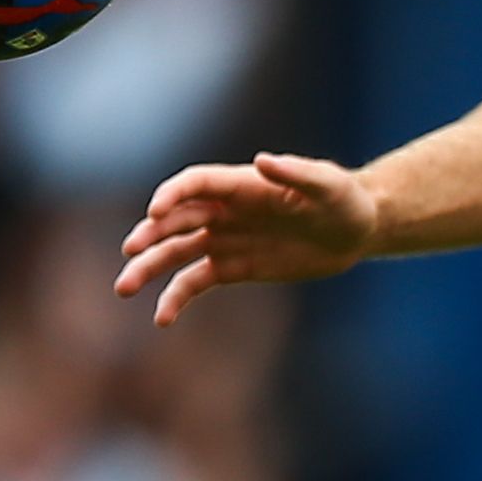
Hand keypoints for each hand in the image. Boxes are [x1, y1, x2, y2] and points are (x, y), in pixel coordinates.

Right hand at [116, 152, 383, 324]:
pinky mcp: (233, 267)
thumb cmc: (344, 200)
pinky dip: (176, 298)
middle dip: (151, 233)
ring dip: (149, 267)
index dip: (173, 195)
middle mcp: (225, 211)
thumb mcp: (328, 185)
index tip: (156, 212)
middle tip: (132, 251)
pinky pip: (196, 282)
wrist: (357, 231)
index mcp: (242, 185)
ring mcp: (225, 239)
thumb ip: (296, 174)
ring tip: (124, 287)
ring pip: (176, 252)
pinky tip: (162, 318)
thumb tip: (262, 161)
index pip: (195, 185)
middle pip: (176, 219)